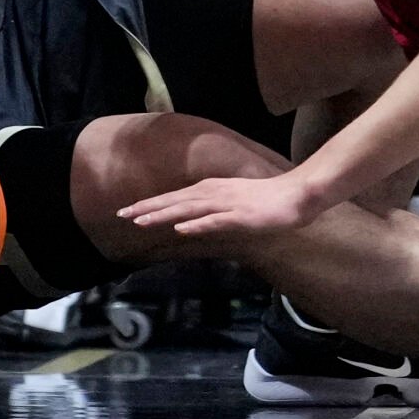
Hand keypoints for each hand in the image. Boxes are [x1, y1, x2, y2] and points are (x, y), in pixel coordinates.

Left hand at [118, 171, 323, 236]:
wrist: (298, 195)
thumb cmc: (268, 202)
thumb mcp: (234, 205)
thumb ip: (211, 212)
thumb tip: (186, 222)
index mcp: (212, 190)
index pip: (175, 197)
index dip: (151, 203)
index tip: (127, 210)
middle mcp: (215, 193)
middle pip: (176, 201)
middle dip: (148, 207)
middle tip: (121, 214)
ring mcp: (227, 204)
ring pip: (189, 208)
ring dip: (164, 214)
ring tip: (141, 221)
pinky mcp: (241, 215)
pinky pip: (215, 220)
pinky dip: (197, 224)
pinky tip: (181, 228)